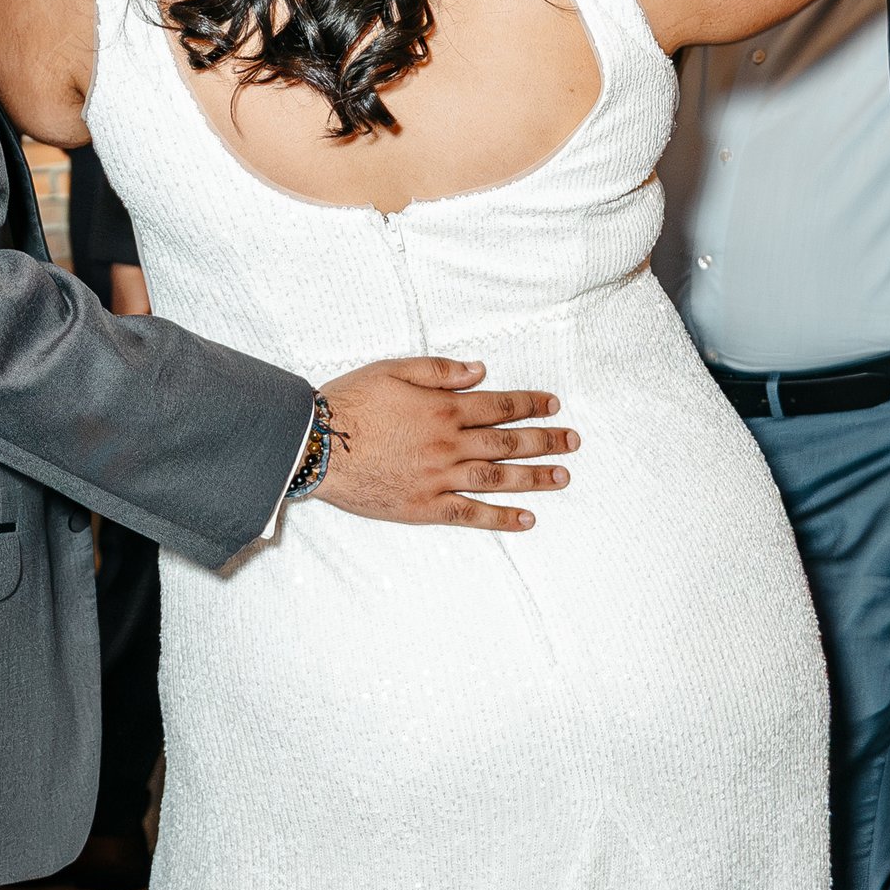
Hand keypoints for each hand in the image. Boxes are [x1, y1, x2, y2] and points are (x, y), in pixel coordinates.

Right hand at [314, 358, 576, 529]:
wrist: (315, 445)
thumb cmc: (350, 402)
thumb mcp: (393, 369)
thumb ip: (440, 370)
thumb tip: (480, 370)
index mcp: (443, 408)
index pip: (500, 406)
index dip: (531, 405)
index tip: (555, 406)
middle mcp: (449, 444)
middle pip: (508, 442)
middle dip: (545, 440)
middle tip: (573, 441)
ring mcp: (438, 478)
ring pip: (498, 478)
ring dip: (534, 478)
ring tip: (562, 476)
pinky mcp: (423, 507)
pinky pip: (470, 514)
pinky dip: (500, 518)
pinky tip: (526, 519)